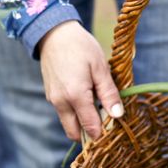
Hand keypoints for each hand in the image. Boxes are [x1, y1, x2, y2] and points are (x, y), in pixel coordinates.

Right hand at [39, 21, 123, 140]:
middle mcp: (61, 102)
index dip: (104, 132)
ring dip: (82, 124)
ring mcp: (53, 100)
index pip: (91, 128)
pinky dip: (75, 114)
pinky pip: (64, 114)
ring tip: (99, 108)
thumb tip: (117, 115)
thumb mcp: (100, 68)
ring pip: (69, 124)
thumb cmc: (81, 47)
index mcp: (76, 96)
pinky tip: (88, 100)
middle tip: (107, 123)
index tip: (116, 127)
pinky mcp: (50, 96)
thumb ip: (109, 94)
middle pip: (75, 134)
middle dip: (91, 134)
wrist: (54, 33)